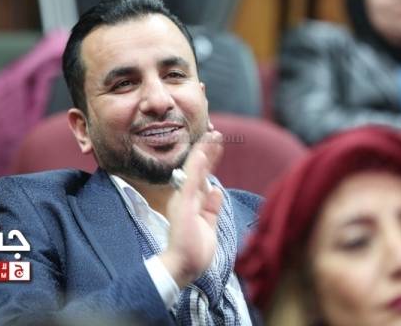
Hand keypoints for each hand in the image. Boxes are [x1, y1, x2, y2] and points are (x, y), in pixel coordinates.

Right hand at [159, 131, 223, 287]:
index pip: (202, 178)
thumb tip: (217, 189)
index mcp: (192, 203)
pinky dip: (196, 165)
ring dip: (204, 151)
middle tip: (217, 134)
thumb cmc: (194, 251)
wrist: (182, 266)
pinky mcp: (183, 204)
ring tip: (212, 135)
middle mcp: (186, 198)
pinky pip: (191, 180)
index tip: (217, 146)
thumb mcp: (208, 226)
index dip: (210, 161)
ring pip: (194, 170)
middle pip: (199, 170)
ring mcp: (183, 199)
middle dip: (208, 151)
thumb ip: (211, 207)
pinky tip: (202, 152)